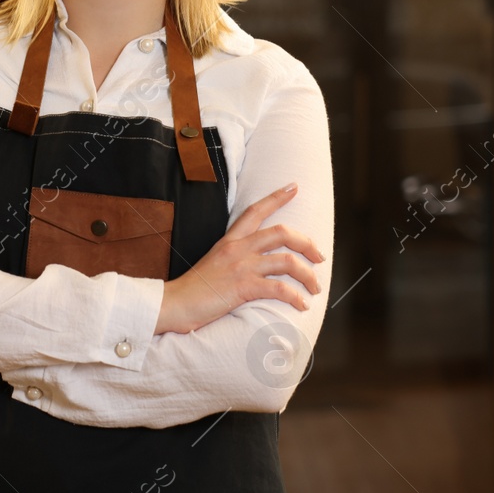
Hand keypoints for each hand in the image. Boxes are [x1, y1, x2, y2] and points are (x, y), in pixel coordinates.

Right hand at [156, 182, 325, 333]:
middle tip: (319, 257)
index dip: (277, 197)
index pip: (255, 211)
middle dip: (307, 243)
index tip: (294, 187)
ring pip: (287, 261)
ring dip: (308, 275)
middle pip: (282, 232)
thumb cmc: (193, 290)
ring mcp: (241, 267)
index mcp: (229, 240)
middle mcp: (237, 248)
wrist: (174, 304)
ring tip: (315, 287)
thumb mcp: (213, 264)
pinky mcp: (243, 287)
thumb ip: (233, 258)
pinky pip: (280, 288)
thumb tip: (254, 264)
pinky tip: (302, 305)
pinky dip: (296, 297)